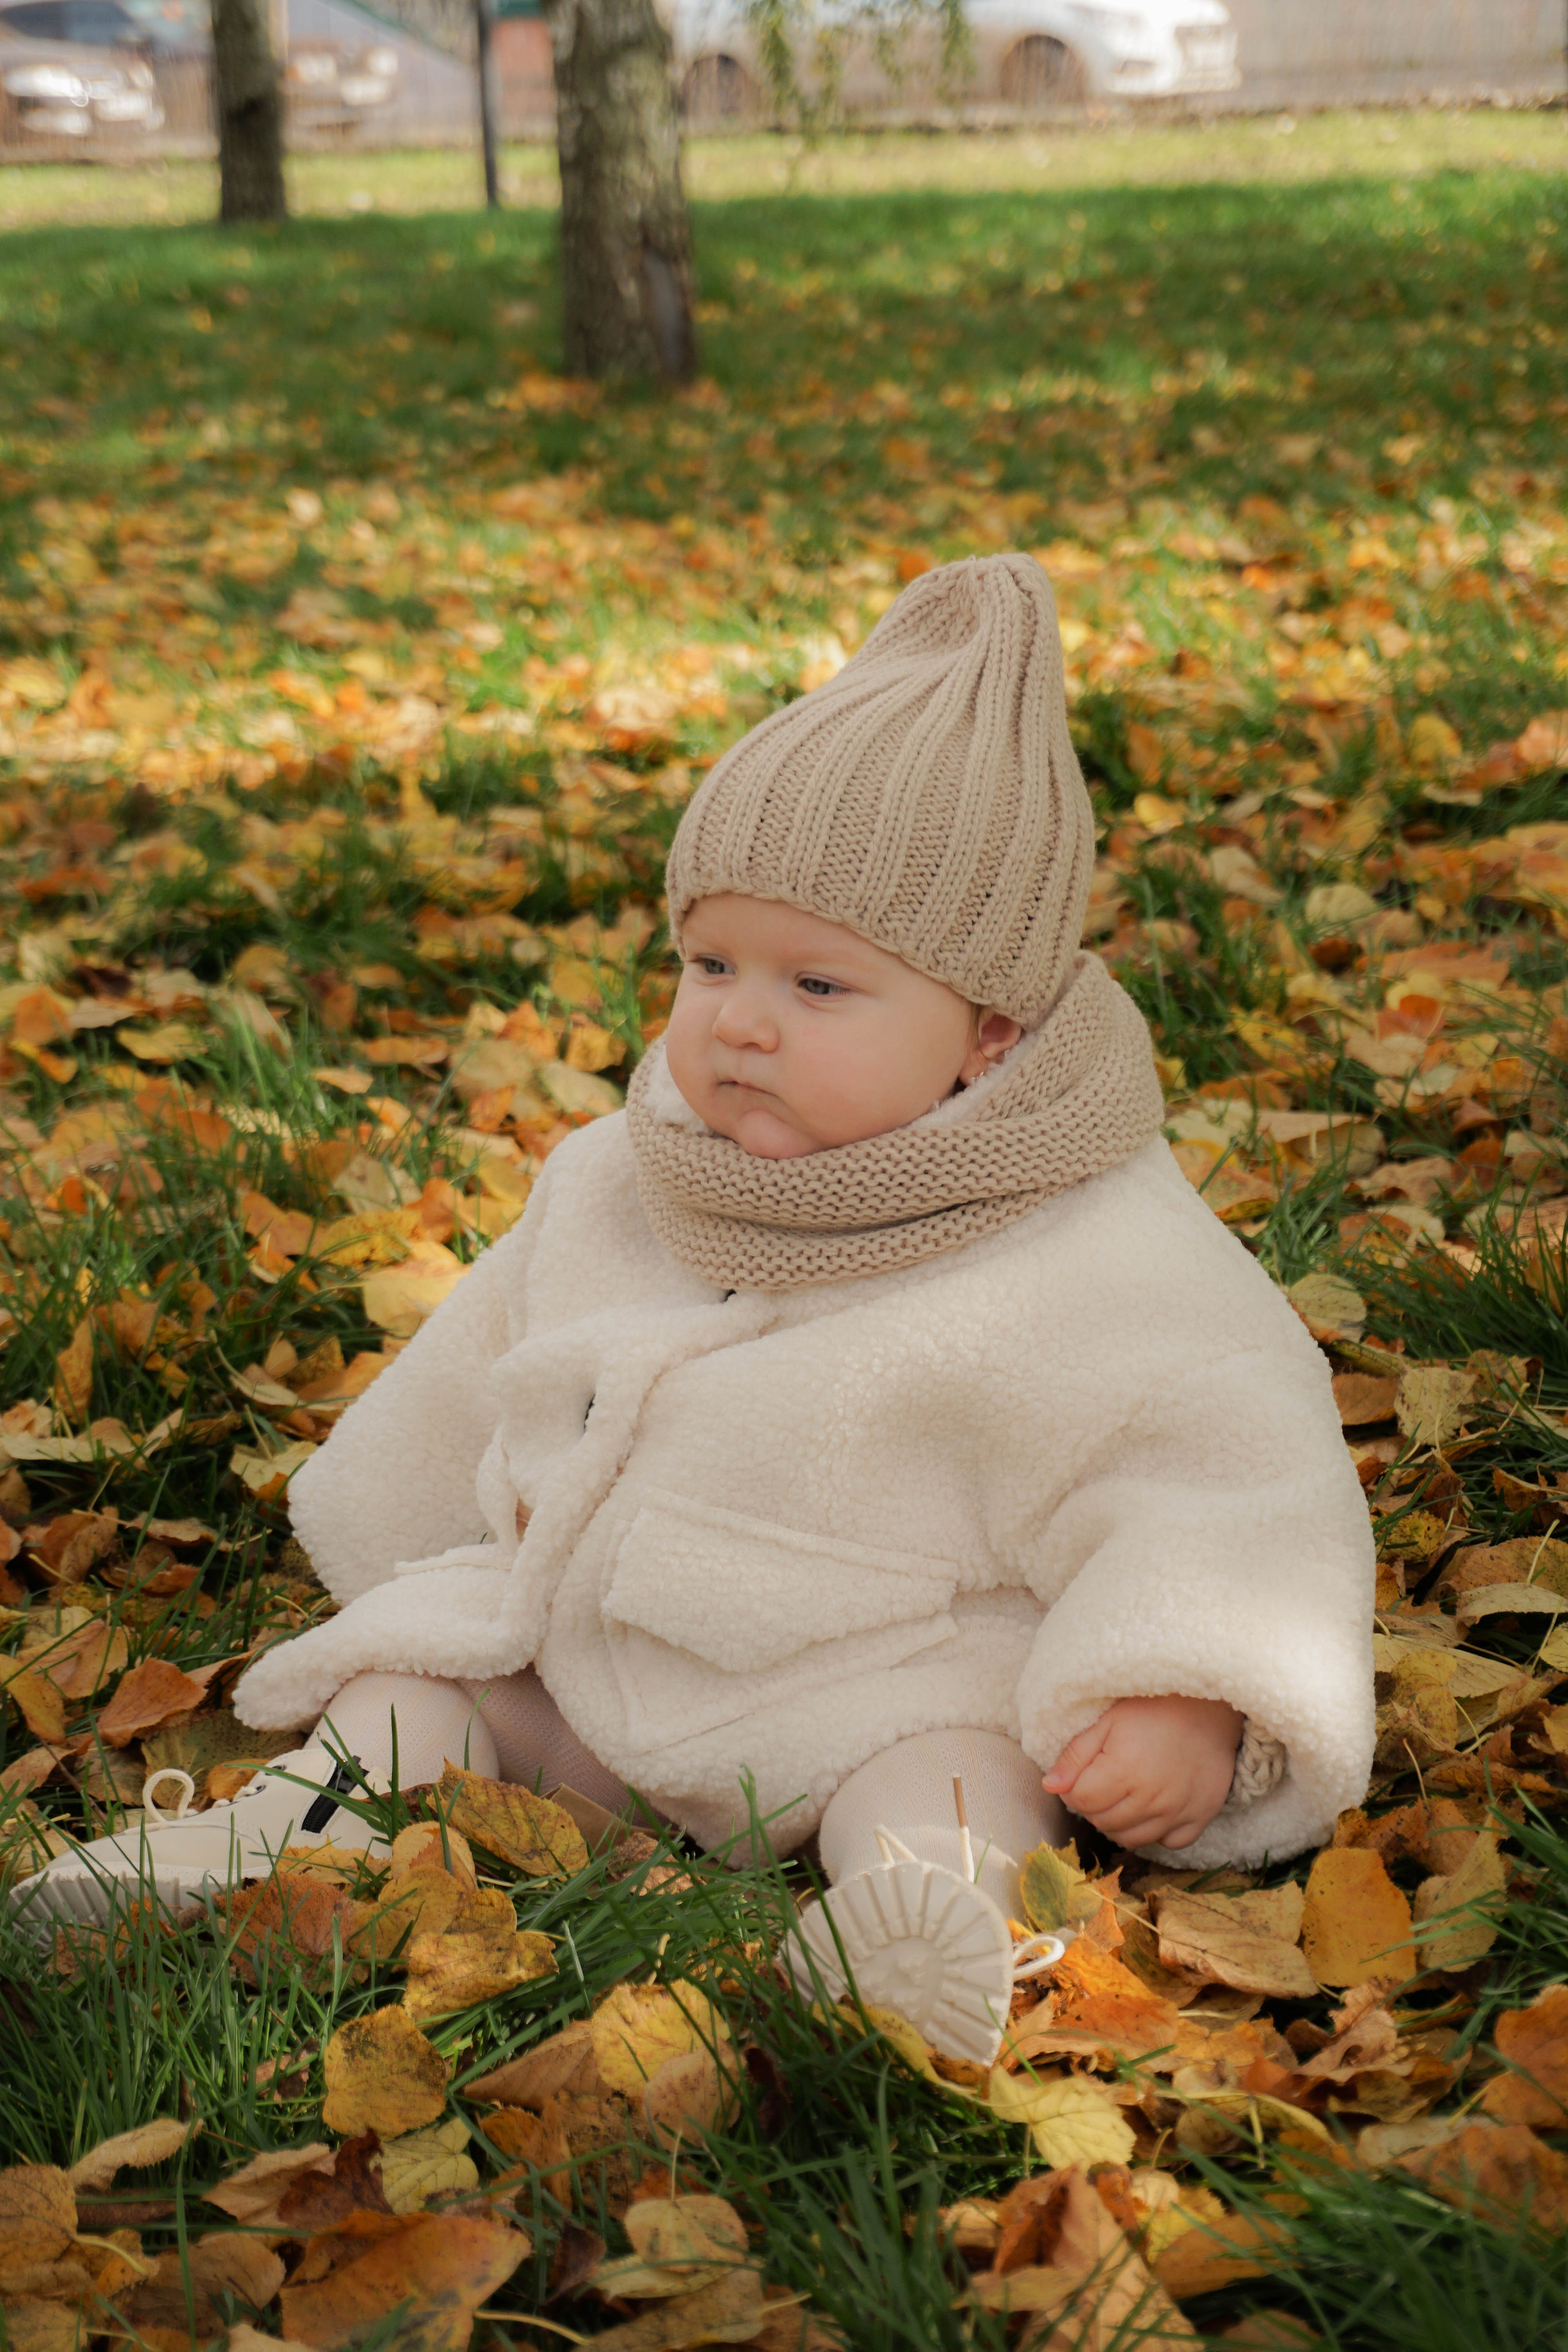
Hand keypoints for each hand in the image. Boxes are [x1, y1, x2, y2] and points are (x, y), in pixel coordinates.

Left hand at [1042, 1695, 1243, 1851]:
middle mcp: (1151, 1799)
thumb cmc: (1154, 1710)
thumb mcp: (1108, 1721)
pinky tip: (1152, 1808)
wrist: (1211, 1710)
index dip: (1073, 1789)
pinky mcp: (1199, 1819)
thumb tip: (1049, 1786)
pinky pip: (1167, 1843)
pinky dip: (1155, 1832)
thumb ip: (1075, 1755)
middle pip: (1102, 1822)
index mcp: (1124, 1771)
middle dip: (1093, 1806)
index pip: (1080, 1800)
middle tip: (1101, 1783)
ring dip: (1118, 1823)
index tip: (1081, 1775)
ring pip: (1130, 1839)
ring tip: (1122, 1797)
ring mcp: (1176, 1813)